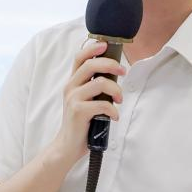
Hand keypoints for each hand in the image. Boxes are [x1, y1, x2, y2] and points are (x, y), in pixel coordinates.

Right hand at [50, 40, 125, 163]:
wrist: (68, 146)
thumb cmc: (81, 123)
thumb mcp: (86, 100)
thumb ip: (94, 87)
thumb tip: (114, 74)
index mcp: (73, 82)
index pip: (79, 58)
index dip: (92, 48)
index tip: (106, 45)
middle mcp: (70, 87)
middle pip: (91, 65)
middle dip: (111, 65)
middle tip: (123, 71)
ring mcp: (73, 99)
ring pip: (100, 83)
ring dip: (116, 90)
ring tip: (119, 100)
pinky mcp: (78, 112)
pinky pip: (103, 104)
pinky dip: (113, 110)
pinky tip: (114, 117)